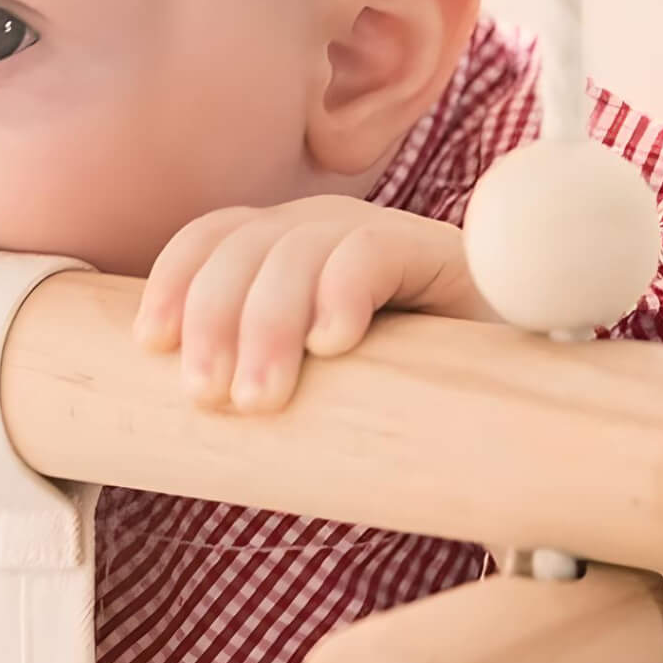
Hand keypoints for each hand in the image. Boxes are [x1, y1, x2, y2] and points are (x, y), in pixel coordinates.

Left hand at [132, 196, 495, 412]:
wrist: (509, 398)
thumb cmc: (387, 402)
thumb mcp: (307, 390)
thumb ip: (255, 387)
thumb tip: (170, 432)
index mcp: (280, 251)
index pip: (210, 237)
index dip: (175, 281)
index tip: (153, 344)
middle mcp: (322, 230)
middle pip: (243, 246)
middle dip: (214, 319)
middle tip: (208, 398)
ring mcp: (377, 234)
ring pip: (298, 250)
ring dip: (268, 323)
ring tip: (260, 397)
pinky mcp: (434, 253)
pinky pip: (372, 252)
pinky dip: (343, 292)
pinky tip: (335, 344)